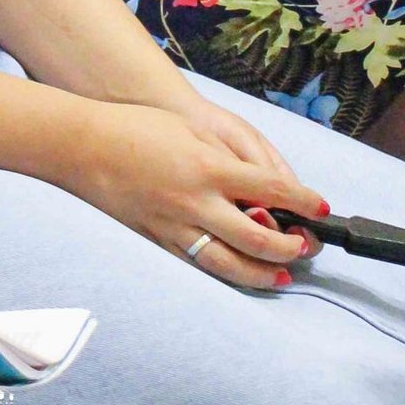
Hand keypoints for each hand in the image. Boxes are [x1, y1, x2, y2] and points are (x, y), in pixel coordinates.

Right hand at [46, 100, 325, 290]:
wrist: (83, 145)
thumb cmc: (137, 128)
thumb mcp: (190, 130)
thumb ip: (228, 158)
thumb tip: (262, 186)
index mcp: (208, 168)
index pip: (270, 190)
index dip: (302, 202)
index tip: (321, 208)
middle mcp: (196, 202)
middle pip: (257, 238)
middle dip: (290, 247)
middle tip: (307, 247)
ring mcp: (175, 226)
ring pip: (230, 264)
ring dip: (263, 273)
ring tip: (283, 275)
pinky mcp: (157, 240)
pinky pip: (198, 266)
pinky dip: (226, 274)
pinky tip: (239, 274)